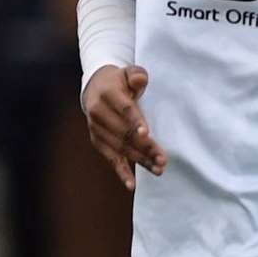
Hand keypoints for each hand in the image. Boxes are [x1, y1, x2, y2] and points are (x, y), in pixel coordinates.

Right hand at [82, 64, 166, 189]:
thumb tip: (140, 81)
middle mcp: (98, 111)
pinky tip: (131, 184)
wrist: (94, 88)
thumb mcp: (127, 72)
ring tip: (158, 169)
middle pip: (124, 132)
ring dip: (140, 160)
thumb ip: (136, 75)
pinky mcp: (97, 141)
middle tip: (163, 159)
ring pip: (120, 147)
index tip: (147, 134)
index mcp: (107, 92)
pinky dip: (121, 172)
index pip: (124, 108)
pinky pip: (110, 158)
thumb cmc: (119, 80)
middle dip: (145, 147)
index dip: (135, 121)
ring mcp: (96, 128)